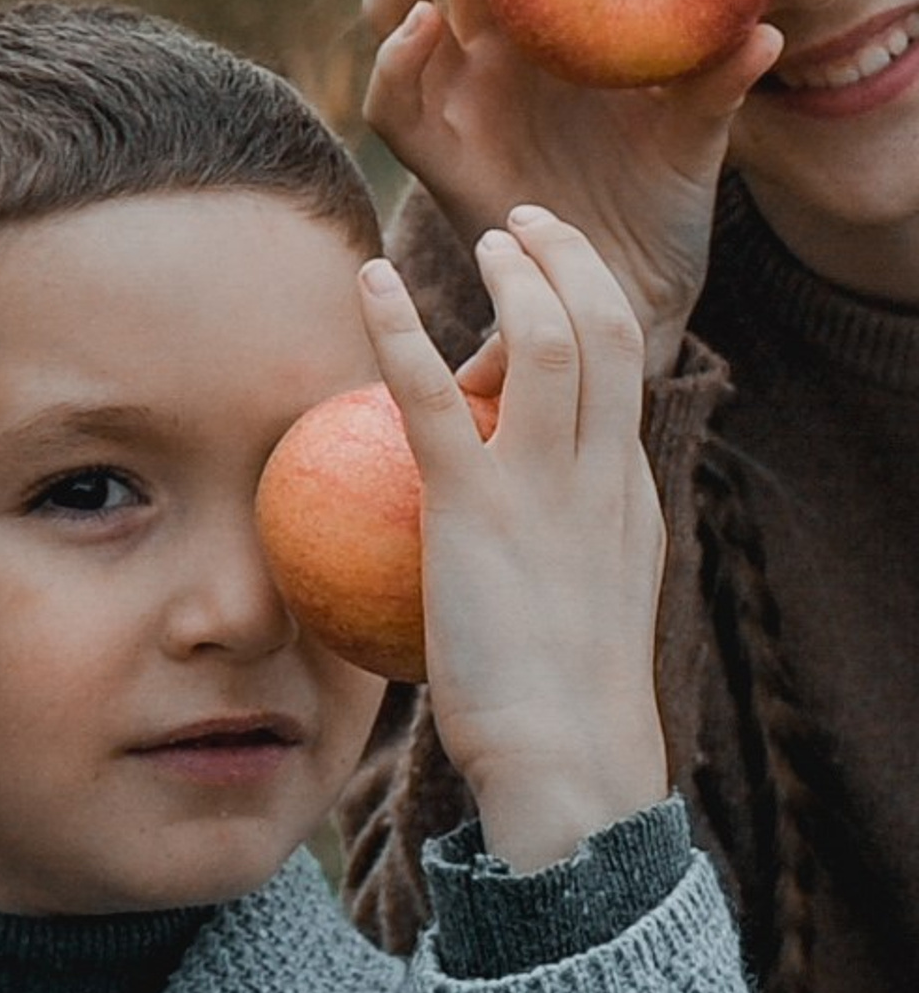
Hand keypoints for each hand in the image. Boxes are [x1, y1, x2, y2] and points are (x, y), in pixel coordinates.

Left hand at [359, 206, 668, 870]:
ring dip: (516, 275)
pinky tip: (368, 283)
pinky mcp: (478, 508)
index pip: (624, 369)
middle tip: (526, 225)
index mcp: (624, 493)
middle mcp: (600, 475)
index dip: (591, 304)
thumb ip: (540, 551)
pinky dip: (400, 326)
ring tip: (482, 239)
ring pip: (548, 341)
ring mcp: (546, 488)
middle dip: (574, 261)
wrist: (568, 767)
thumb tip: (468, 539)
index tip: (555, 272)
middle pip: (608, 330)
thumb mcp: (572, 607)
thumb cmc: (554, 708)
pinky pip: (431, 395)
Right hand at [362, 0, 779, 374]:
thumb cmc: (658, 203)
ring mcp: (449, 98)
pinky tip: (423, 24)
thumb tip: (761, 24)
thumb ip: (715, 76)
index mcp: (530, 23)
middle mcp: (477, 50)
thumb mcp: (699, 127)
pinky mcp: (435, 155)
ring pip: (390, 5)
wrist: (628, 294)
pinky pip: (392, 100)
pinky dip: (397, 59)